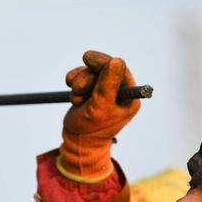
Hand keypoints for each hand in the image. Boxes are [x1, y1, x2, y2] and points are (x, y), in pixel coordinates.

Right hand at [58, 50, 140, 182]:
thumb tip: (117, 60)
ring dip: (79, 82)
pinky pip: (83, 77)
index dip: (103, 62)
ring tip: (75, 98)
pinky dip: (75, 82)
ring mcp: (105, 91)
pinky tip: (72, 95)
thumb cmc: (90, 130)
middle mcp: (120, 93)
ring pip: (91, 73)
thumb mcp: (100, 107)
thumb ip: (108, 85)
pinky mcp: (92, 91)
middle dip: (87, 77)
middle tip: (74, 86)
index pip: (120, 71)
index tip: (87, 58)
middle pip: (104, 70)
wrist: (77, 143)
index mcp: (129, 97)